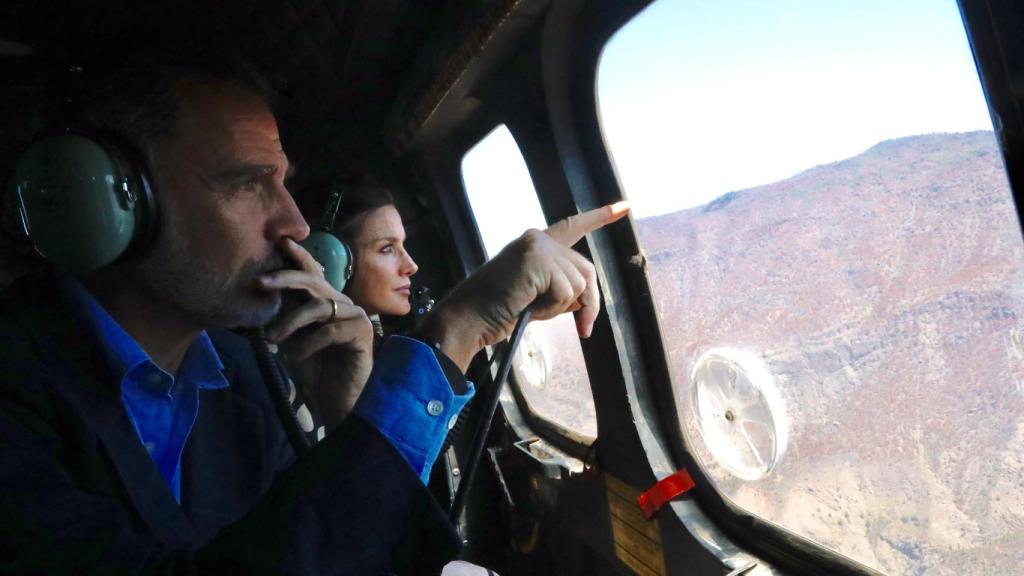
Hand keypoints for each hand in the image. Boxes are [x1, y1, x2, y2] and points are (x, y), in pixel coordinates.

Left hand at [260, 238, 374, 427]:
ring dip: (291, 322)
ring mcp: (355, 316)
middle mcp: (342, 305)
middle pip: (315, 281)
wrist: (339, 403)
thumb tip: (263, 294)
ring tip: (273, 339)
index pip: (312, 274)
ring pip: (318, 306)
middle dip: (285, 278)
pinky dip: (307, 344)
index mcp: (326, 303)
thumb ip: (285, 318)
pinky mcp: (363, 332)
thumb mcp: (292, 342)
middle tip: (261, 282)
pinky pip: (328, 330)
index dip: (298, 257)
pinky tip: (296, 358)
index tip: (279, 242)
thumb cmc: (317, 373)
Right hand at [422, 202, 629, 370]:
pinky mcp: (538, 259)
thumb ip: (563, 288)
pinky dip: (553, 309)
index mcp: (536, 244)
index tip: (625, 206)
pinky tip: (529, 306)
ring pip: (579, 283)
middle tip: (583, 329)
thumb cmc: (499, 312)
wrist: (470, 318)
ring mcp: (538, 246)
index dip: (600, 218)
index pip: (573, 227)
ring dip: (564, 307)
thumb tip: (589, 301)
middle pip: (586, 270)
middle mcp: (538, 239)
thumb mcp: (538, 296)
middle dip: (589, 303)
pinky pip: (567, 292)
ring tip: (533, 309)